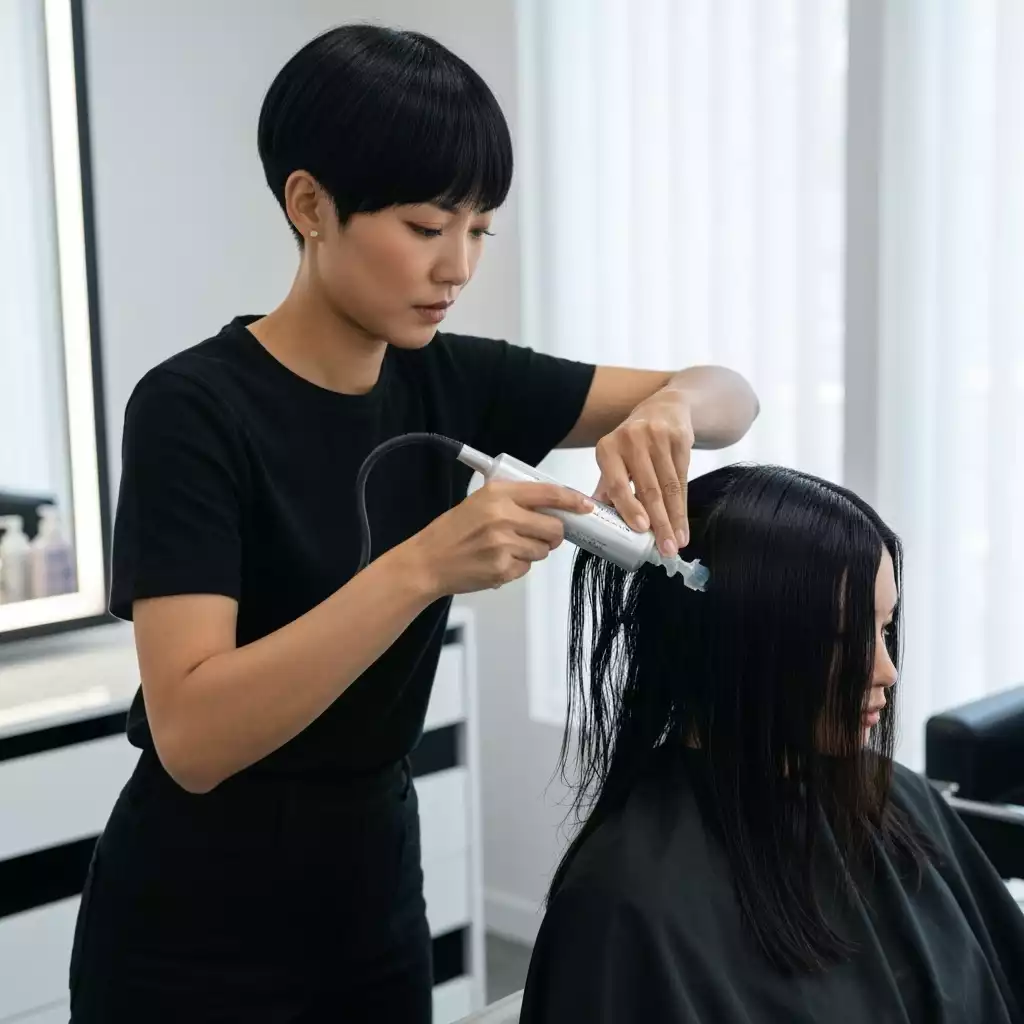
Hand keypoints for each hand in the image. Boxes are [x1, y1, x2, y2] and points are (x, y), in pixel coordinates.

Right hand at [401, 480, 592, 597]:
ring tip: (507, 548)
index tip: (585, 506)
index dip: (572, 499)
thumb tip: (553, 506)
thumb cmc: (453, 531)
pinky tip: (497, 561)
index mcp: (498, 494)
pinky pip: (527, 568)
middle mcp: (503, 516)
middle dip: (553, 533)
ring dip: (533, 551)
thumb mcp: (480, 501)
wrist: (428, 561)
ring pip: (543, 550)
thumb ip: (514, 500)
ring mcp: (504, 544)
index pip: (548, 493)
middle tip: (540, 535)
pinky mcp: (503, 568)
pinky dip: (518, 566)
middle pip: (554, 526)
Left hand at [594, 390, 694, 557]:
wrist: (666, 407)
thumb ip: (607, 487)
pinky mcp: (680, 439)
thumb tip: (594, 520)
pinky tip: (683, 525)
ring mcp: (658, 437)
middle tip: (665, 549)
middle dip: (658, 523)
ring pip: (668, 487)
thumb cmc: (634, 442)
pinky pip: (683, 479)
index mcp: (608, 447)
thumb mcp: (615, 458)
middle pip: (648, 488)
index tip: (641, 530)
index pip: (617, 483)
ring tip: (676, 544)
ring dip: (674, 519)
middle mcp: (631, 439)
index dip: (630, 507)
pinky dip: (683, 506)